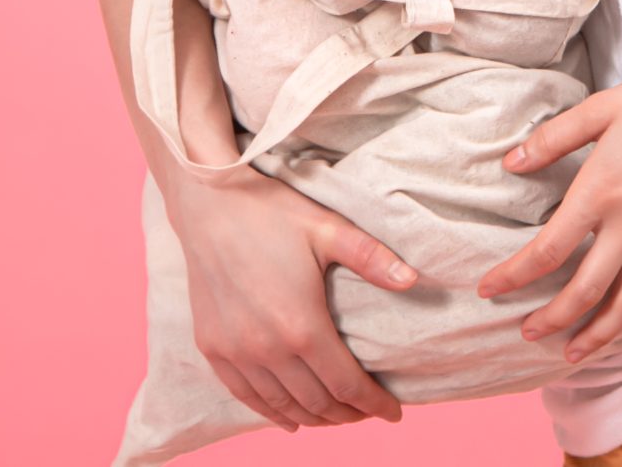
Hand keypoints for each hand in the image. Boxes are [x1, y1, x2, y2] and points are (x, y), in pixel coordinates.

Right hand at [165, 164, 419, 429]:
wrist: (208, 202)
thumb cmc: (271, 213)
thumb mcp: (327, 228)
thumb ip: (371, 258)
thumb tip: (413, 281)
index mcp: (302, 325)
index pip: (346, 385)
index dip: (374, 404)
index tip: (394, 412)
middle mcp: (267, 349)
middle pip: (317, 402)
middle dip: (348, 414)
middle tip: (368, 411)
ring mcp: (235, 352)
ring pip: (282, 405)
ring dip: (314, 417)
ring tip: (337, 416)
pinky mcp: (212, 347)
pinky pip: (244, 395)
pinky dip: (271, 412)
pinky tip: (288, 418)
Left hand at [473, 64, 621, 367]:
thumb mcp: (601, 107)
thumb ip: (554, 138)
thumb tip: (510, 162)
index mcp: (601, 190)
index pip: (550, 248)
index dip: (515, 275)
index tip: (489, 290)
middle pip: (587, 289)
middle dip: (552, 319)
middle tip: (526, 333)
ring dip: (599, 336)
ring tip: (573, 354)